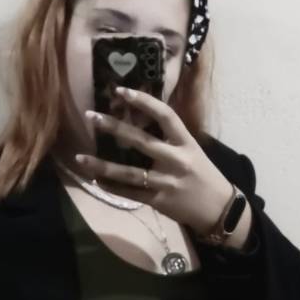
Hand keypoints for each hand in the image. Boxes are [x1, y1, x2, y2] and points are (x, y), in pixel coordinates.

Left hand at [76, 85, 236, 235]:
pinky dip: (112, 187)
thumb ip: (169, 139)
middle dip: (114, 128)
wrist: (219, 209)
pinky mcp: (159, 201)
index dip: (144, 101)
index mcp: (187, 143)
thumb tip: (137, 122)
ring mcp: (166, 182)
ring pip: (129, 173)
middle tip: (90, 116)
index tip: (121, 90)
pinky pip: (130, 194)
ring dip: (102, 166)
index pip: (166, 116)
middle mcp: (176, 160)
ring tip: (80, 157)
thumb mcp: (192, 151)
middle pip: (141, 141)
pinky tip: (96, 180)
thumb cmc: (203, 175)